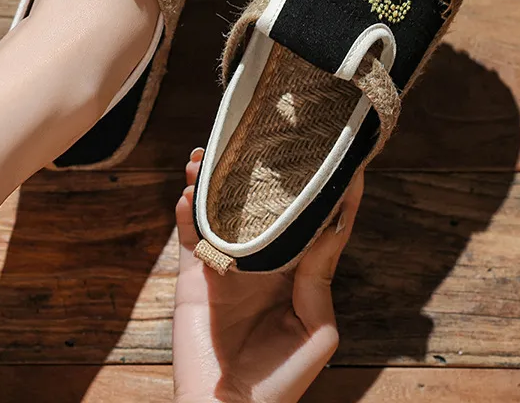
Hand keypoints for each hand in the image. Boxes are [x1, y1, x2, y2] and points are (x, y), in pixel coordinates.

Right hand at [173, 150, 363, 402]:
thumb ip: (321, 281)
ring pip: (219, 213)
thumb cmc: (281, 383)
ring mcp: (226, 267)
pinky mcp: (195, 279)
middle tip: (253, 140)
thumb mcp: (316, 333)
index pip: (312, 222)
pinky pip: (189, 238)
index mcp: (295, 273)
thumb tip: (328, 229)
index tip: (333, 154)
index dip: (322, 190)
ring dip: (212, 184)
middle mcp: (261, 262)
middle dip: (255, 175)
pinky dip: (186, 213)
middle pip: (260, 207)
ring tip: (207, 156)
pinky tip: (186, 192)